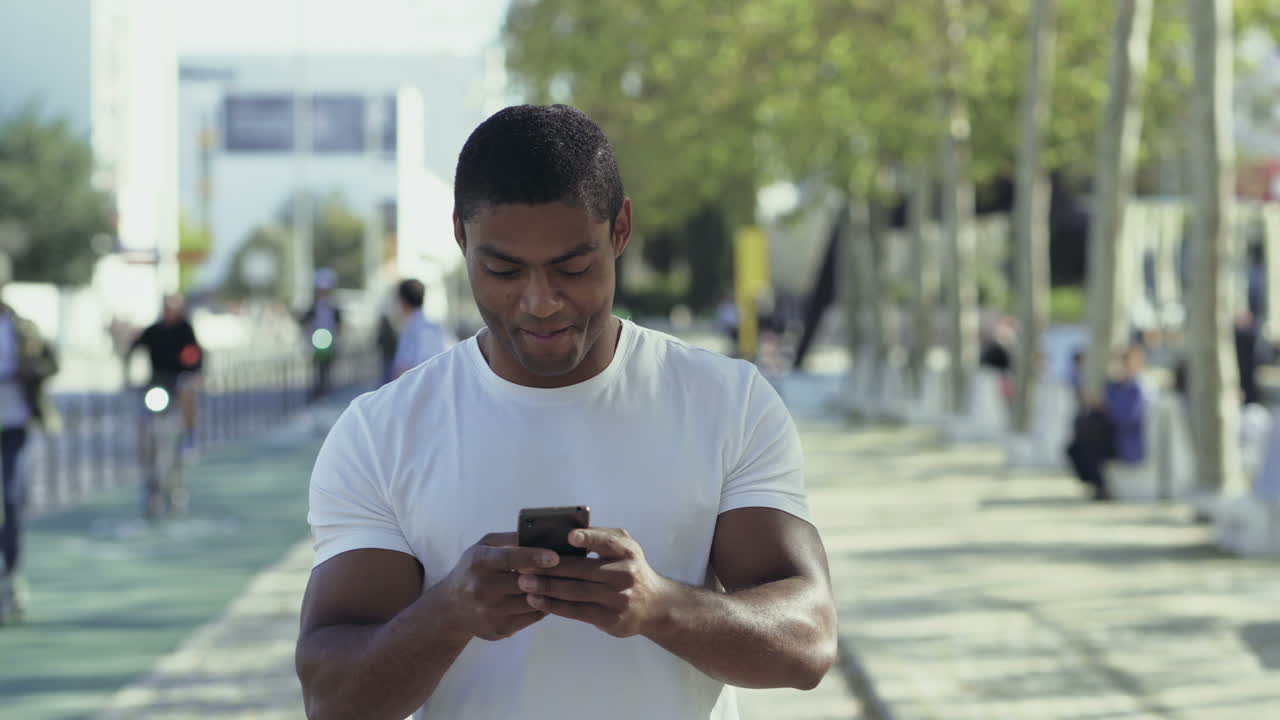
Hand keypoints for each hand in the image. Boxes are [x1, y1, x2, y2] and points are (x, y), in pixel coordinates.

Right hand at [441, 532, 558, 640]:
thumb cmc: (474, 569)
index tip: (555, 557)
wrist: (452, 607)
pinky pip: (532, 617)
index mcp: (479, 562)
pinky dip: (544, 605)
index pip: (509, 558)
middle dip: (548, 576)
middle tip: (570, 569)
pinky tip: (550, 596)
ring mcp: (490, 612)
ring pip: (532, 602)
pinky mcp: (500, 630)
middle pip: (524, 583)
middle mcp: (482, 589)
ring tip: (564, 581)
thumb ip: (510, 539)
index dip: (533, 557)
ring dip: (549, 592)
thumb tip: (541, 534)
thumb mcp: (484, 547)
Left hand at [519, 528, 671, 638]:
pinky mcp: (610, 619)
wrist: (655, 605)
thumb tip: (564, 533)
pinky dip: (554, 606)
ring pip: (576, 592)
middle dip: (550, 568)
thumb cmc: (630, 569)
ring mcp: (618, 598)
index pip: (607, 542)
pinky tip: (536, 600)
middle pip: (582, 570)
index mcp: (627, 551)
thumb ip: (601, 538)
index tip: (569, 537)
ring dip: (546, 588)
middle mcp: (625, 573)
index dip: (589, 539)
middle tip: (524, 566)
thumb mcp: (625, 548)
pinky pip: (576, 611)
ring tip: (524, 583)